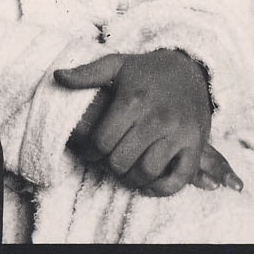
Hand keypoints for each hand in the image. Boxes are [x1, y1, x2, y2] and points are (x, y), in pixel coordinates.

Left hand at [55, 49, 239, 195]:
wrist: (190, 68)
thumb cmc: (148, 70)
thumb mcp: (117, 65)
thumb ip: (87, 74)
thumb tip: (58, 77)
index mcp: (133, 100)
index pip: (101, 142)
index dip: (90, 152)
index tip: (91, 152)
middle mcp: (156, 118)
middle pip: (121, 161)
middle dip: (109, 165)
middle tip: (108, 161)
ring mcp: (178, 133)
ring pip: (146, 172)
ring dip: (131, 178)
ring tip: (125, 170)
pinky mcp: (195, 145)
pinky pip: (177, 179)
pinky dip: (161, 188)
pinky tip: (149, 182)